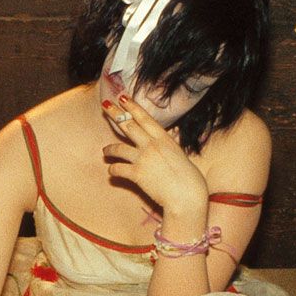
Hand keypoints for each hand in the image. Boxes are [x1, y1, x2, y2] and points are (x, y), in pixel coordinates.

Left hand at [100, 93, 208, 218]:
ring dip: (110, 149)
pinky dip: (113, 170)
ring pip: (119, 148)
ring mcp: (143, 159)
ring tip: (105, 151)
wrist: (186, 197)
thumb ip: (171, 146)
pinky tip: (111, 171)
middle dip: (115, 114)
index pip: (145, 118)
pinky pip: (118, 169)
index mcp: (165, 139)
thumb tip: (170, 136)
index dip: (133, 107)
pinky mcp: (136, 174)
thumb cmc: (190, 180)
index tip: (123, 98)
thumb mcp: (182, 156)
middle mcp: (152, 145)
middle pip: (129, 125)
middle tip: (105, 106)